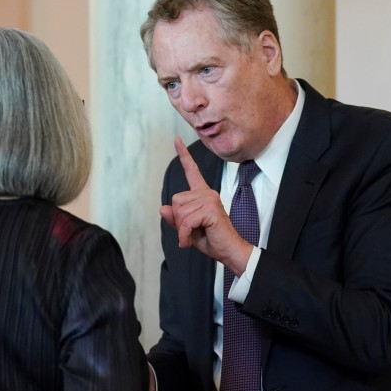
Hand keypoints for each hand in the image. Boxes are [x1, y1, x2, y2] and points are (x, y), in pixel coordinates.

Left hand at [160, 137, 253, 274]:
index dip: (183, 156)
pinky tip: (188, 241)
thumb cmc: (210, 239)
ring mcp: (210, 199)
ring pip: (179, 212)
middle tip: (190, 230)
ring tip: (193, 235)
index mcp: (202, 195)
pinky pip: (186, 221)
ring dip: (182, 228)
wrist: (228, 251)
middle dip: (178, 220)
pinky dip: (184, 235)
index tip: (177, 140)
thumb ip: (175, 219)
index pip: (191, 172)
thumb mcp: (187, 229)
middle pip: (175, 201)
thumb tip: (162, 208)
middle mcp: (207, 193)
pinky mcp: (211, 209)